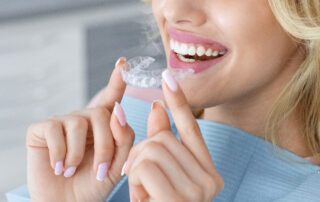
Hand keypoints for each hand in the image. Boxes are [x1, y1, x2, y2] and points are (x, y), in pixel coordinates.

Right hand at [26, 57, 134, 201]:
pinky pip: (54, 130)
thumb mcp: (118, 164)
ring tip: (74, 170)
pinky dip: (60, 153)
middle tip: (101, 171)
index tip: (123, 62)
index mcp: (104, 125)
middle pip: (102, 115)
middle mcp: (84, 119)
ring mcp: (62, 122)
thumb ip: (124, 138)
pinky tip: (59, 166)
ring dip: (80, 154)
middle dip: (105, 146)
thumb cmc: (94, 184)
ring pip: (79, 123)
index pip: (112, 98)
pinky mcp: (42, 129)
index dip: (117, 80)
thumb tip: (118, 109)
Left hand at [124, 70, 224, 201]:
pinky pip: (144, 167)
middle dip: (141, 154)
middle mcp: (211, 181)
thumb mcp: (159, 176)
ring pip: (151, 149)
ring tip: (144, 193)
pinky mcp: (180, 199)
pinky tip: (144, 200)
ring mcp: (198, 191)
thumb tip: (155, 107)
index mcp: (208, 173)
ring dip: (136, 170)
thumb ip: (160, 143)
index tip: (168, 77)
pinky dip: (135, 182)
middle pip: (163, 138)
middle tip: (142, 182)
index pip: (192, 129)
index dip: (179, 102)